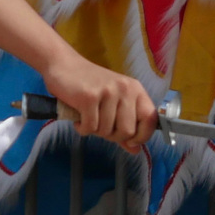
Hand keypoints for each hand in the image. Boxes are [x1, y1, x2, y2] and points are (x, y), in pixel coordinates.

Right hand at [42, 55, 157, 150]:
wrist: (63, 65)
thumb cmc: (89, 85)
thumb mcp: (112, 103)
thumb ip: (125, 126)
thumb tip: (135, 149)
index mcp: (135, 90)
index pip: (151, 119)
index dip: (142, 136)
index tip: (130, 140)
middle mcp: (125, 89)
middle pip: (127, 131)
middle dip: (112, 136)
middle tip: (101, 127)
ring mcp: (107, 92)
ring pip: (106, 131)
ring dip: (94, 131)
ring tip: (87, 118)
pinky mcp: (89, 97)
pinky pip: (90, 127)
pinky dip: (82, 129)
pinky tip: (78, 119)